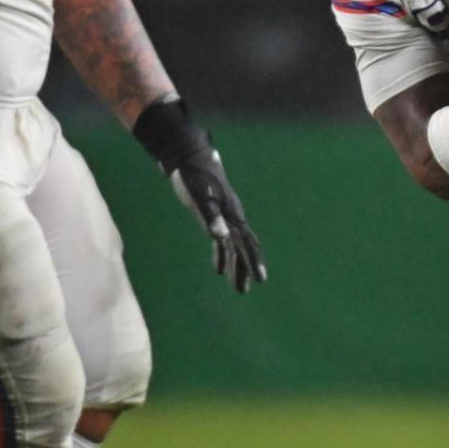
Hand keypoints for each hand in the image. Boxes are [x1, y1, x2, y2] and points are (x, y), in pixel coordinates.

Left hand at [169, 149, 266, 292]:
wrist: (188, 158)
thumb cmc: (195, 177)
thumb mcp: (201, 198)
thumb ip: (211, 218)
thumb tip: (222, 238)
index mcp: (233, 215)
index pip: (248, 242)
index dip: (255, 260)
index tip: (260, 278)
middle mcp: (232, 218)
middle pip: (244, 247)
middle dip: (246, 268)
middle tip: (245, 289)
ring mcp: (224, 217)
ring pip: (234, 246)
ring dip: (235, 266)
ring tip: (238, 287)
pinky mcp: (213, 216)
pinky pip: (222, 241)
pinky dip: (221, 255)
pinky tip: (218, 270)